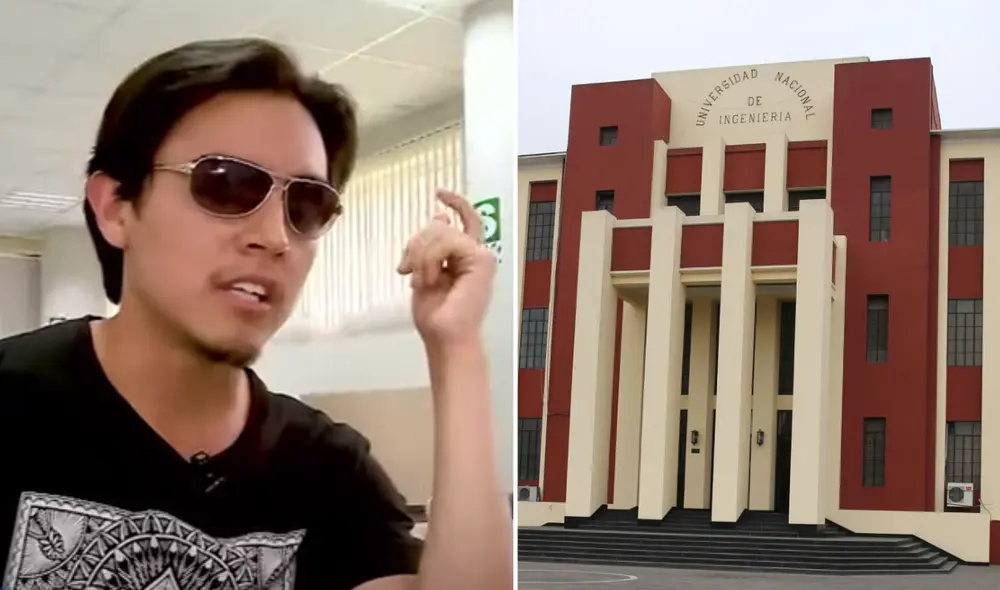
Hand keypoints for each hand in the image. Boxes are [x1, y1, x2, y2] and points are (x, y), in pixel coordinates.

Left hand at [397, 190, 496, 347]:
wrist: (445, 336)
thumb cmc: (435, 315)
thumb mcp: (425, 272)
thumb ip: (431, 246)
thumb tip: (440, 216)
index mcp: (464, 256)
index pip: (465, 220)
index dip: (455, 202)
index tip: (439, 193)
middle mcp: (475, 253)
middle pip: (441, 225)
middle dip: (416, 244)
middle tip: (406, 270)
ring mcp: (480, 255)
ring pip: (440, 232)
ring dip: (421, 257)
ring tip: (420, 282)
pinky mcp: (481, 260)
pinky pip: (447, 242)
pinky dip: (430, 261)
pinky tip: (430, 280)